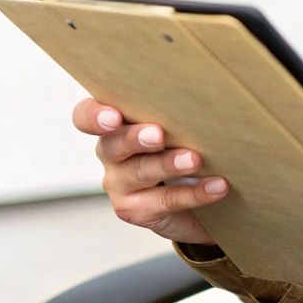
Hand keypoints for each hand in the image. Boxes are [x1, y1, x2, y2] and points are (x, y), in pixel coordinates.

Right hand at [73, 97, 228, 246]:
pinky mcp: (135, 210)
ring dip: (168, 164)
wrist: (196, 200)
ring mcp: (119, 184)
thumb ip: (175, 110)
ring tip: (194, 159)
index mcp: (113, 124)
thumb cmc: (183, 146)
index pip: (86, 116)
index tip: (114, 116)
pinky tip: (216, 186)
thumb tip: (206, 92)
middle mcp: (110, 153)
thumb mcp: (176, 124)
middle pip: (112, 144)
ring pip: (139, 172)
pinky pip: (164, 201)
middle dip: (135, 138)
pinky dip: (194, 192)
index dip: (94, 116)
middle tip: (158, 135)